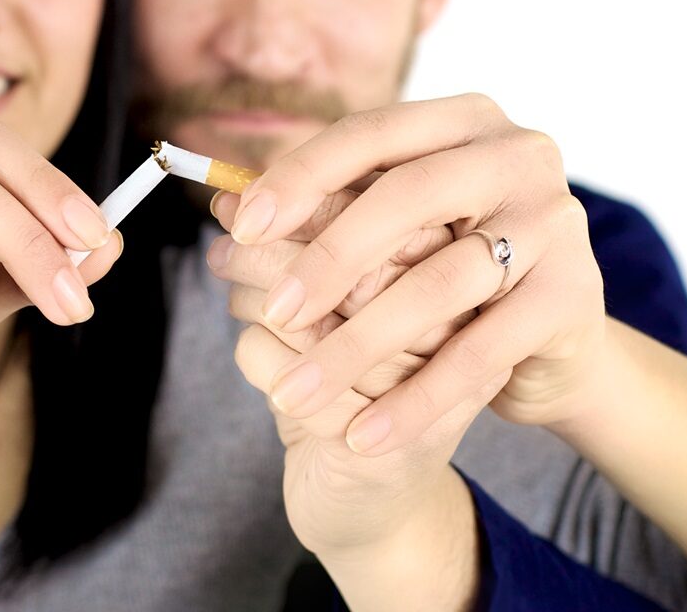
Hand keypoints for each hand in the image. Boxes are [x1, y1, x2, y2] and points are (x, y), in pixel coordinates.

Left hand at [210, 191, 493, 562]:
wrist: (371, 491)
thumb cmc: (348, 376)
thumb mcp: (334, 292)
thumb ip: (302, 239)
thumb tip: (232, 194)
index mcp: (463, 260)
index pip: (386, 204)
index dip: (303, 198)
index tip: (242, 207)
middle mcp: (464, 313)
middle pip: (352, 259)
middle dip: (266, 253)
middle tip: (222, 254)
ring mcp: (437, 375)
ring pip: (315, 315)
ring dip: (256, 308)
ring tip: (250, 313)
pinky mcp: (403, 435)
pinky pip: (296, 375)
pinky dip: (260, 364)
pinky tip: (272, 378)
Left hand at [224, 93, 609, 454]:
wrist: (551, 341)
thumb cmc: (448, 271)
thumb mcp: (394, 228)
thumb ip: (327, 207)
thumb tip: (225, 205)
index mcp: (465, 120)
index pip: (370, 133)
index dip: (301, 175)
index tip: (239, 221)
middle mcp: (518, 156)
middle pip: (406, 197)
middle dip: (329, 257)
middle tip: (273, 307)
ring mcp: (554, 224)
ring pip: (439, 283)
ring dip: (358, 345)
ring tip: (296, 392)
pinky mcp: (569, 298)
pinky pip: (479, 354)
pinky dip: (416, 400)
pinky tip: (362, 436)